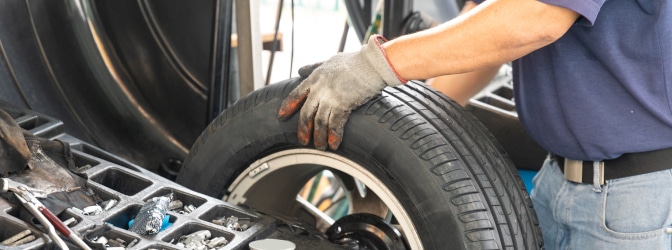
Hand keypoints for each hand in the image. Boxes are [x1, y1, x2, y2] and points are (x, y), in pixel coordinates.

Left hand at [278, 35, 405, 149]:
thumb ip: (314, 67)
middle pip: (306, 113)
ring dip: (319, 137)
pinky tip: (333, 145)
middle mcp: (319, 89)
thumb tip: (300, 70)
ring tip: (320, 147)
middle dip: (303, 129)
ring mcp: (330, 98)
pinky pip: (334, 125)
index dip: (288, 107)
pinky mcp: (342, 105)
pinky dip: (333, 136)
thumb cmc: (354, 61)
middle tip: (303, 141)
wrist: (371, 64)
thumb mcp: (329, 61)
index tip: (281, 116)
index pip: (296, 94)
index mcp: (315, 78)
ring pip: (319, 122)